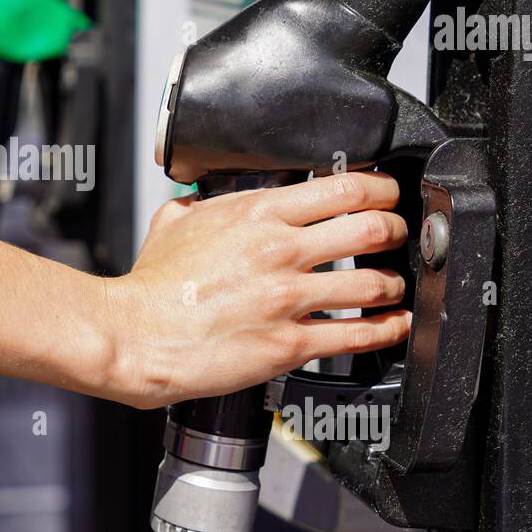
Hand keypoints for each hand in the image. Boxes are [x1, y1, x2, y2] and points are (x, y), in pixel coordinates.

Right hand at [103, 171, 410, 408]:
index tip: (387, 194)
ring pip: (372, 283)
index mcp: (256, 214)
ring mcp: (287, 298)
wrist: (135, 336)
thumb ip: (199, 203)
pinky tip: (391, 325)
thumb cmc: (149, 287)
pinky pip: (355, 335)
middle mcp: (279, 251)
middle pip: (371, 227)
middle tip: (397, 235)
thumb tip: (206, 196)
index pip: (343, 187)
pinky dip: (385, 328)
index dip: (379, 189)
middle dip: (395, 230)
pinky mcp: (288, 344)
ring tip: (393, 285)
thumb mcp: (173, 222)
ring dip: (392, 283)